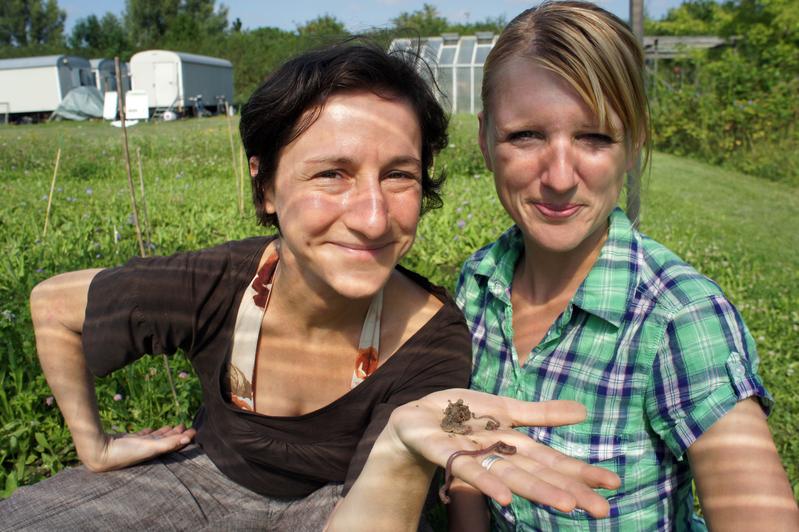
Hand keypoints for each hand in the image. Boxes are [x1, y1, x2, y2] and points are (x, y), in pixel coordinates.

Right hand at [83, 424, 195, 471]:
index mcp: (154, 453)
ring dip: (164, 432)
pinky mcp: (128, 441)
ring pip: (155, 438)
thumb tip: (189, 439)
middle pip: (166, 441)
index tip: (194, 429)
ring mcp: (138, 446)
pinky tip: (152, 429)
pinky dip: (149, 432)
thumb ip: (169, 443)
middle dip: (176, 434)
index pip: (174, 446)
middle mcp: (147, 450)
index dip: (184, 439)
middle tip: (184, 425)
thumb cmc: (125, 453)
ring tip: (173, 426)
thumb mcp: (149, 447)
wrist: (99, 452)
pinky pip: (142, 436)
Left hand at [385, 389, 619, 516]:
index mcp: (513, 444)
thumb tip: (584, 413)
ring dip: (536, 491)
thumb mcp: (504, 408)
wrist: (416, 416)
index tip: (613, 485)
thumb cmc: (462, 416)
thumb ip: (541, 414)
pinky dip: (486, 482)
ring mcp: (472, 456)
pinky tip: (503, 498)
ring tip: (566, 505)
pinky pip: (466, 468)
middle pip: (537, 473)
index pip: (552, 459)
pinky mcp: (443, 452)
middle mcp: (498, 455)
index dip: (580, 471)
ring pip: (508, 475)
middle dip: (569, 490)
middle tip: (602, 510)